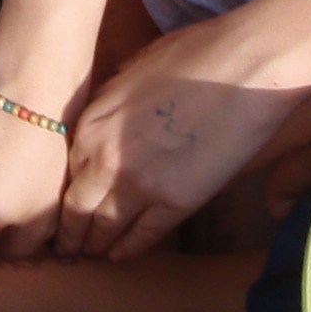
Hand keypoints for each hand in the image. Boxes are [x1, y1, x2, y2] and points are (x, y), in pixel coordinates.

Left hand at [56, 16, 308, 257]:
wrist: (247, 65)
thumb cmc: (199, 54)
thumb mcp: (137, 68)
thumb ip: (115, 98)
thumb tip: (112, 111)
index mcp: (93, 120)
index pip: (65, 170)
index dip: (63, 193)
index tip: (64, 206)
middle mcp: (105, 155)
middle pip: (75, 207)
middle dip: (68, 231)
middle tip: (65, 248)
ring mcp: (138, 182)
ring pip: (103, 227)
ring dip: (93, 246)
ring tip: (88, 257)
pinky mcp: (175, 201)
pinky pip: (143, 235)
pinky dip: (128, 250)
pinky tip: (119, 257)